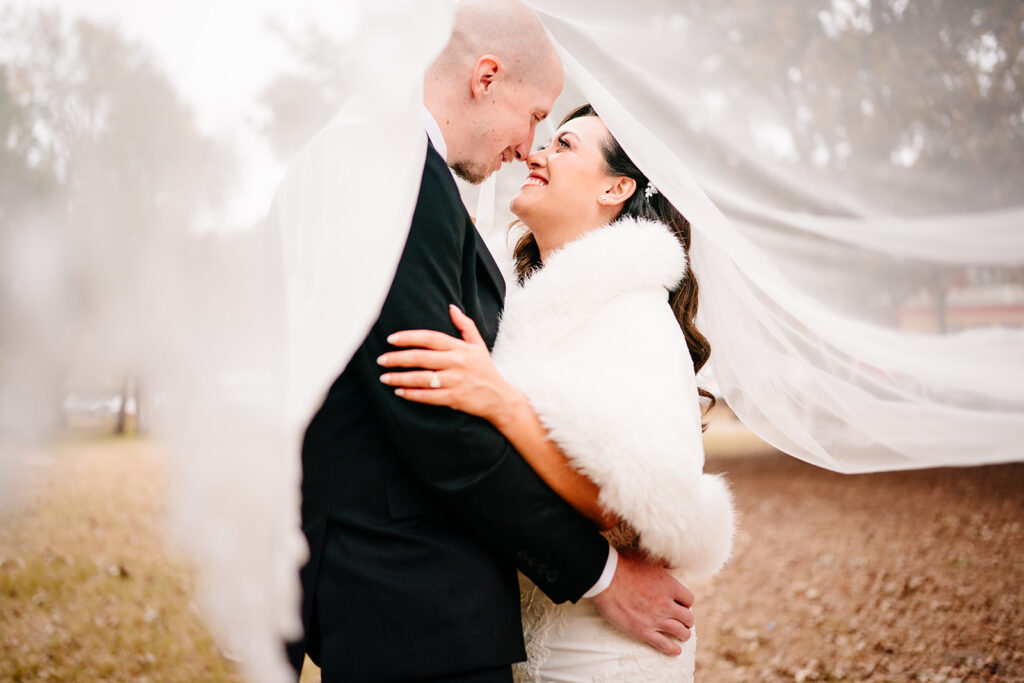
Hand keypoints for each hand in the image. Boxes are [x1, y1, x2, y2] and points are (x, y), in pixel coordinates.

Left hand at [378, 304, 524, 424]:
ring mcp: (456, 381)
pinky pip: (429, 396)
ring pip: (422, 378)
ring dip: (400, 378)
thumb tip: (451, 307)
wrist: (500, 398)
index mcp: (460, 348)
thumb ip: (465, 325)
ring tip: (384, 377)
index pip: (430, 338)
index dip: (409, 337)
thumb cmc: (485, 369)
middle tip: (381, 360)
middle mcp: (457, 363)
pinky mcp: (455, 398)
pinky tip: (399, 392)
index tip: (391, 339)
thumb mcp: (478, 345)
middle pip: (421, 358)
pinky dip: (412, 395)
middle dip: (397, 358)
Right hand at [591, 550, 695, 655]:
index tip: (680, 604)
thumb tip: (669, 563)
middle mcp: (667, 604)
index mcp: (669, 585)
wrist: (605, 578)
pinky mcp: (643, 631)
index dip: (685, 602)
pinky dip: (672, 649)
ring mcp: (656, 619)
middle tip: (681, 620)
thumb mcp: (647, 558)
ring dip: (683, 634)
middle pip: (688, 617)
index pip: (689, 599)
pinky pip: (664, 645)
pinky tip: (675, 650)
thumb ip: (661, 563)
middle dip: (686, 619)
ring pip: (681, 632)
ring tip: (681, 634)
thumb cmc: (622, 565)